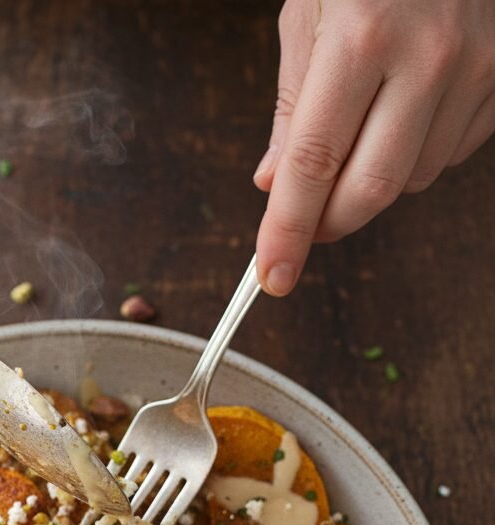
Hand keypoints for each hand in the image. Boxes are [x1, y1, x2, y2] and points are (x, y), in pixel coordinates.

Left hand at [255, 0, 494, 294]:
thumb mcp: (312, 10)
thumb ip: (291, 104)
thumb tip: (272, 184)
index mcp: (363, 34)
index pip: (313, 163)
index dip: (288, 231)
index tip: (271, 277)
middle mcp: (428, 56)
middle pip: (371, 190)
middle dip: (329, 224)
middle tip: (303, 227)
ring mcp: (477, 68)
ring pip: (414, 180)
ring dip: (373, 181)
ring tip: (361, 130)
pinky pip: (452, 154)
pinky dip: (418, 153)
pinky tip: (406, 112)